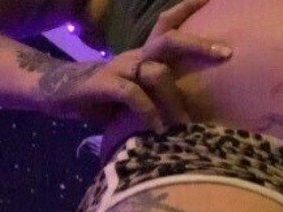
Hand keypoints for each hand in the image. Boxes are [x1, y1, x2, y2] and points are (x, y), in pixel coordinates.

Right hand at [41, 0, 230, 130]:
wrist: (55, 93)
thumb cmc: (104, 97)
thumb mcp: (137, 94)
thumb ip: (160, 97)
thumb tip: (195, 117)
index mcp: (144, 54)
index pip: (168, 24)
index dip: (189, 9)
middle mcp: (135, 56)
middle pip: (170, 40)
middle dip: (199, 45)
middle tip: (226, 53)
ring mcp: (119, 68)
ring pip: (157, 71)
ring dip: (174, 99)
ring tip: (185, 125)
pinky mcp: (102, 84)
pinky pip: (132, 94)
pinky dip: (147, 110)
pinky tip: (156, 128)